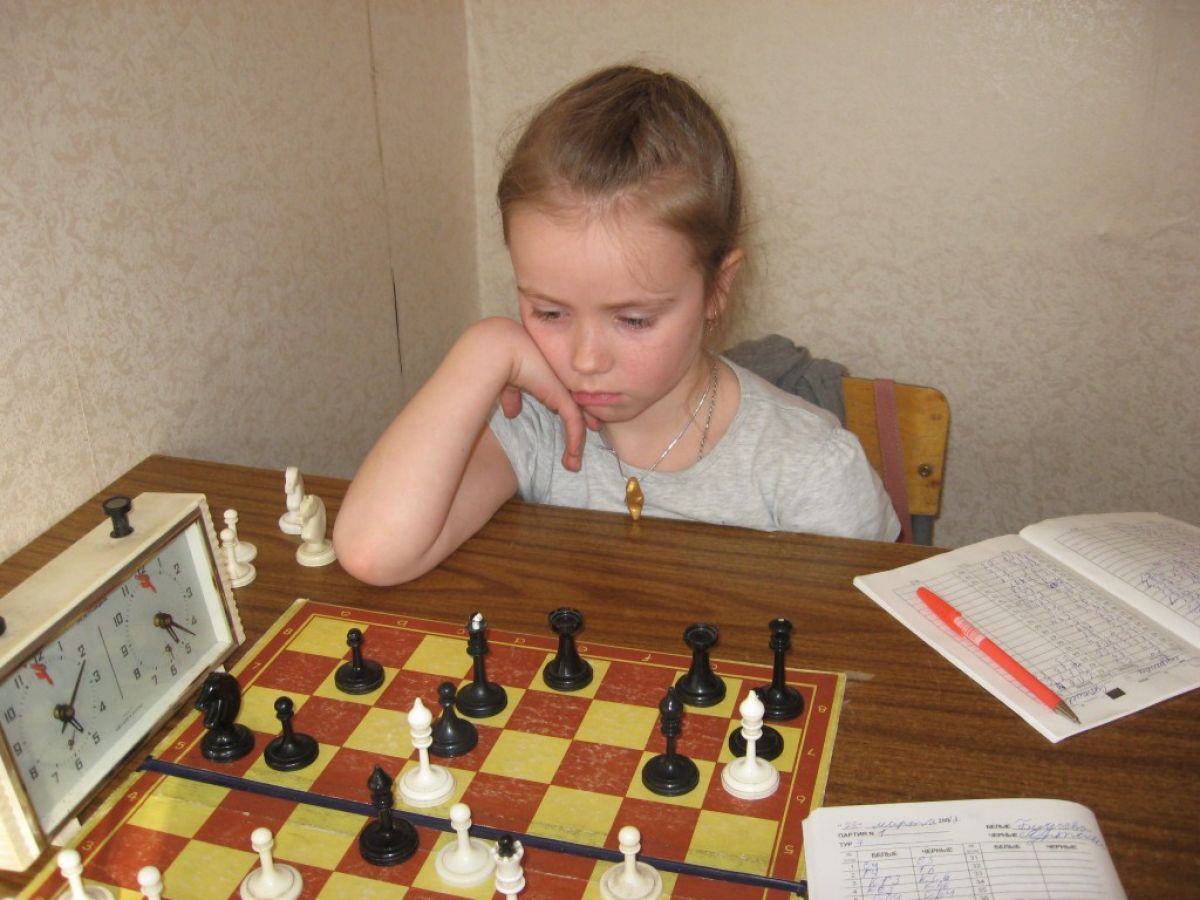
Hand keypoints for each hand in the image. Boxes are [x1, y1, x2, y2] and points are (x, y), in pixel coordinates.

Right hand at [482, 319, 597, 471]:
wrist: (501, 348)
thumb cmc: (500, 359)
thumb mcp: (508, 381)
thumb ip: (513, 395)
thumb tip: (512, 413)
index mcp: (548, 372)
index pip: (565, 392)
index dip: (573, 409)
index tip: (579, 424)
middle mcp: (560, 378)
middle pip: (577, 403)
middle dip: (584, 422)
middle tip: (582, 442)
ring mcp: (563, 387)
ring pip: (579, 417)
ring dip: (576, 443)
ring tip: (573, 463)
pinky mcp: (563, 398)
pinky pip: (574, 424)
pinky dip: (573, 443)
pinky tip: (571, 459)